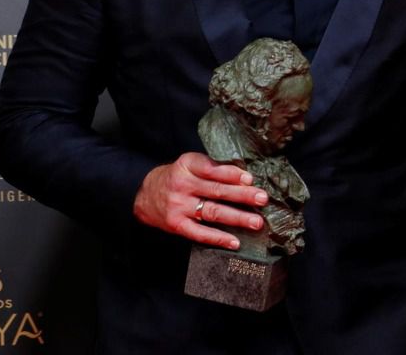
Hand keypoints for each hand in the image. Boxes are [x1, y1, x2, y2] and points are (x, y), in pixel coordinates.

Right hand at [132, 152, 267, 249]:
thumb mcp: (190, 164)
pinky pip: (200, 233)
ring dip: (237, 218)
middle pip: (217, 191)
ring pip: (212, 212)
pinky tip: (235, 242)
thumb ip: (213, 167)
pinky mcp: (176, 225)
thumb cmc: (177, 177)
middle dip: (242, 195)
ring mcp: (179, 207)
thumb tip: (247, 178)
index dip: (231, 174)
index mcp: (187, 165)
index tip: (250, 179)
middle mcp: (182, 185)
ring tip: (257, 222)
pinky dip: (218, 238)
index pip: (211, 169)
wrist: (143, 194)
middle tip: (262, 199)